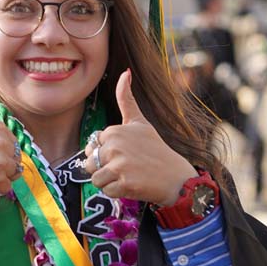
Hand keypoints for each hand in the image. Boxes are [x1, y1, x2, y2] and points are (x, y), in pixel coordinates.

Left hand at [86, 70, 196, 204]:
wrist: (176, 177)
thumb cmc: (156, 149)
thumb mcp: (139, 122)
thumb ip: (126, 99)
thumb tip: (124, 72)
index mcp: (114, 131)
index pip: (92, 148)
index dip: (105, 155)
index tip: (124, 154)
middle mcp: (114, 146)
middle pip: (90, 164)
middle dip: (105, 170)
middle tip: (127, 168)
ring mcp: (119, 165)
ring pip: (96, 180)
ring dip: (109, 183)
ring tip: (128, 177)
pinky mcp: (124, 184)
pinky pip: (106, 192)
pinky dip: (117, 193)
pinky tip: (132, 186)